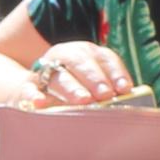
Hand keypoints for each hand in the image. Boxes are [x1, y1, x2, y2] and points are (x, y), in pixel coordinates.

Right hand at [23, 42, 137, 107]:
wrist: (35, 91)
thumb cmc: (74, 92)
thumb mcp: (92, 87)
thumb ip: (109, 91)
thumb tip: (132, 105)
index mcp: (86, 54)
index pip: (104, 58)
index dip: (115, 72)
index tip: (124, 88)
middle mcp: (65, 56)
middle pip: (80, 61)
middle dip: (94, 78)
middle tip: (105, 94)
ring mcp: (45, 70)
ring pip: (58, 75)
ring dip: (71, 87)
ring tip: (83, 100)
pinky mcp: (27, 86)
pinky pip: (28, 89)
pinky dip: (33, 95)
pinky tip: (40, 103)